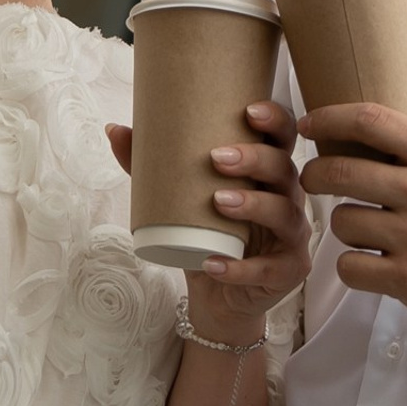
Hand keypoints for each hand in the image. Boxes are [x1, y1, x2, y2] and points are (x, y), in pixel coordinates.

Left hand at [108, 101, 311, 348]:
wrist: (216, 294)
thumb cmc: (204, 234)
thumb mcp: (178, 198)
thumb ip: (151, 166)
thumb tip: (114, 129)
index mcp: (267, 172)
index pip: (283, 137)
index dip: (275, 120)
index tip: (249, 111)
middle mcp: (287, 198)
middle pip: (285, 169)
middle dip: (255, 159)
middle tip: (217, 157)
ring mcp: (292, 236)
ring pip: (285, 214)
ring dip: (254, 206)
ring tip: (218, 201)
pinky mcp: (288, 272)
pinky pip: (270, 269)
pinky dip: (240, 268)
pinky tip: (214, 262)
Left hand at [298, 94, 406, 328]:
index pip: (371, 120)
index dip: (330, 117)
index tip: (309, 123)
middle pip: (342, 171)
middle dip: (316, 173)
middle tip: (314, 177)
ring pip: (342, 221)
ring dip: (343, 223)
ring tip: (361, 225)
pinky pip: (349, 266)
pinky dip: (352, 265)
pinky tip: (367, 260)